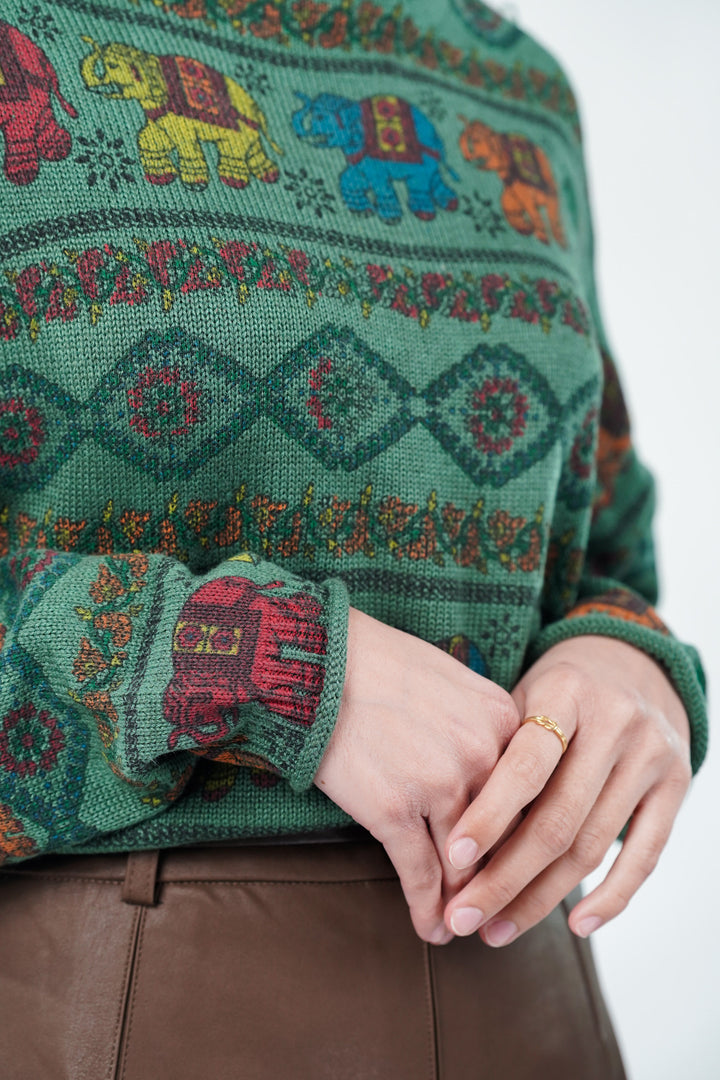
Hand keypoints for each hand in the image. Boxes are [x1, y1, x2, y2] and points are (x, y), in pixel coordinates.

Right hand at [314, 607, 519, 943]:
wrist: (319, 659)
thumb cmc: (380, 664)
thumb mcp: (454, 683)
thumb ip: (484, 728)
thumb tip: (495, 771)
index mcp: (506, 721)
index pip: (531, 796)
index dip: (526, 837)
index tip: (522, 862)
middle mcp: (484, 755)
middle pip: (506, 836)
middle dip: (502, 881)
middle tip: (499, 910)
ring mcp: (440, 784)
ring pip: (465, 865)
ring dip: (465, 905)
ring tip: (464, 929)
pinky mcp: (393, 810)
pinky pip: (420, 875)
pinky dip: (426, 909)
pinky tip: (429, 928)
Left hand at [443, 636, 691, 944]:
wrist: (633, 663)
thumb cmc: (557, 690)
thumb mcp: (523, 697)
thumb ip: (495, 751)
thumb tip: (444, 832)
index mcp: (566, 691)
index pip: (526, 765)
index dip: (489, 817)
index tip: (451, 860)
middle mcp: (615, 721)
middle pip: (557, 818)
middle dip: (504, 877)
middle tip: (462, 917)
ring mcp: (651, 754)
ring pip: (593, 845)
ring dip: (541, 898)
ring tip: (496, 928)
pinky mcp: (677, 784)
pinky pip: (645, 854)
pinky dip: (612, 897)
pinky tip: (575, 926)